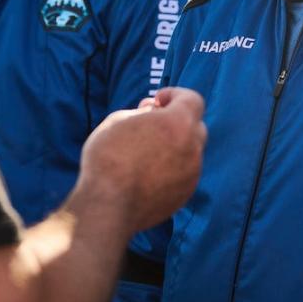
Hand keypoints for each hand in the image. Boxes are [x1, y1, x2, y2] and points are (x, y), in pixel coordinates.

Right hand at [75, 87, 205, 234]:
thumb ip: (142, 112)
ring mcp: (192, 172)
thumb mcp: (118, 120)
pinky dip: (172, 167)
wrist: (108, 206)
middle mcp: (192, 147)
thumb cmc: (108, 158)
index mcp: (179, 123)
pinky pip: (184, 172)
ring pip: (189, 150)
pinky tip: (147, 173)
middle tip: (151, 124)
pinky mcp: (185, 193)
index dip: (176, 95)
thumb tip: (152, 111)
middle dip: (176, 121)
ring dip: (174, 145)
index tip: (158, 101)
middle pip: (194, 125)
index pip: (193, 99)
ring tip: (144, 152)